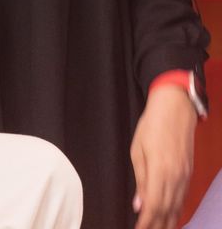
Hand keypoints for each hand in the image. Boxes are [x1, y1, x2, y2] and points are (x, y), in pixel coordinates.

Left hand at [130, 85, 196, 228]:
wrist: (175, 108)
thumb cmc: (152, 125)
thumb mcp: (138, 150)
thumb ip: (141, 180)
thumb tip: (139, 205)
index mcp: (159, 170)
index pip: (153, 206)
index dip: (146, 222)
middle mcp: (175, 177)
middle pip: (166, 211)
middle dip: (156, 226)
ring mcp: (184, 176)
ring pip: (177, 207)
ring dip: (167, 222)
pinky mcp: (188, 173)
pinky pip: (182, 198)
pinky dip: (176, 211)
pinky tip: (170, 217)